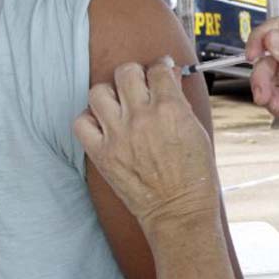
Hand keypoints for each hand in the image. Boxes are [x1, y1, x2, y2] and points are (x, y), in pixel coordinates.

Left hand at [74, 57, 220, 231]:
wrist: (178, 211)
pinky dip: (89, 119)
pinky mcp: (102, 154)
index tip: (161, 71)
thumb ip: (180, 102)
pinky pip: (81, 122)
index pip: (158, 70)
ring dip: (110, 93)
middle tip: (139, 85)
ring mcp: (118, 135)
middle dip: (135, 74)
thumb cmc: (194, 174)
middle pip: (126, 72)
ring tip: (119, 103)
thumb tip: (170, 79)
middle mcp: (141, 117)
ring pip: (99, 91)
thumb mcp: (197, 131)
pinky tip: (103, 124)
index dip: (161, 67)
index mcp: (170, 109)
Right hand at [245, 18, 278, 145]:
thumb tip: (272, 38)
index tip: (253, 55)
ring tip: (277, 105)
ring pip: (270, 80)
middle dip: (263, 76)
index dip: (262, 39)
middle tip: (263, 92)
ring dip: (268, 93)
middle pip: (270, 58)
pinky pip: (278, 98)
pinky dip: (278, 106)